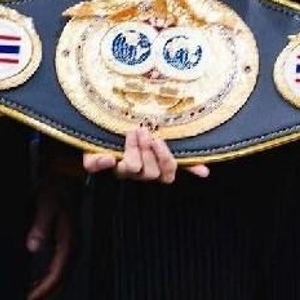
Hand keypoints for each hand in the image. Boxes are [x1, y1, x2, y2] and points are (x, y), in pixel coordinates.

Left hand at [25, 180, 75, 299]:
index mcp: (68, 241)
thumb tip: (33, 247)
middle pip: (60, 281)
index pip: (56, 275)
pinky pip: (59, 268)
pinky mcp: (66, 243)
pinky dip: (49, 279)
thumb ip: (40, 227)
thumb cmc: (56, 190)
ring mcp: (71, 246)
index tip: (30, 298)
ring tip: (32, 295)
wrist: (65, 178)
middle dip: (46, 294)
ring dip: (47, 289)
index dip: (43, 290)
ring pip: (61, 277)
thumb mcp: (45, 205)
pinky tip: (38, 281)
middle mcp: (72, 247)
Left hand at [81, 127, 209, 183]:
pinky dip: (101, 162)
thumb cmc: (141, 133)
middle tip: (144, 131)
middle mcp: (136, 173)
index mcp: (153, 169)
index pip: (167, 175)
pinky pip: (95, 167)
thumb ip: (183, 155)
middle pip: (149, 172)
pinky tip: (107, 157)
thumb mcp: (162, 140)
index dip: (165, 160)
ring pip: (131, 169)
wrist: (107, 125)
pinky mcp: (94, 163)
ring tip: (132, 131)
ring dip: (132, 149)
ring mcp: (116, 169)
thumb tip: (205, 172)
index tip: (159, 140)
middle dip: (148, 150)